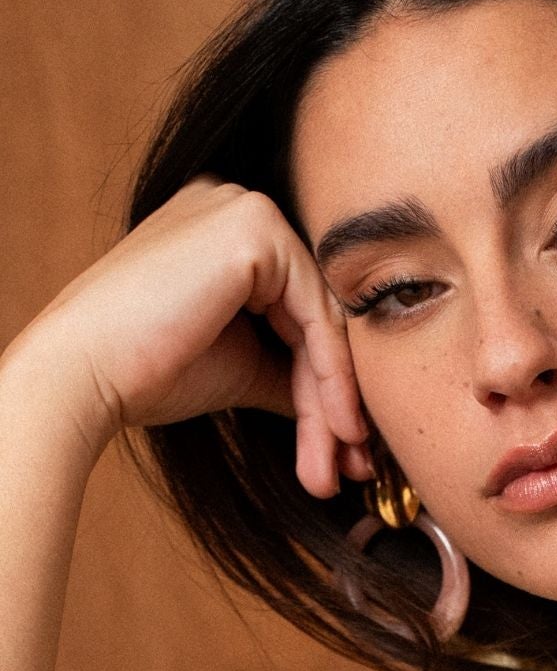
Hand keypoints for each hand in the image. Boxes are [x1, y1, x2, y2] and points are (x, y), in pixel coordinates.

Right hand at [9, 175, 369, 496]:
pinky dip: (331, 377)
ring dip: (335, 402)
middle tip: (354, 466)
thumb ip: (296, 370)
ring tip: (341, 466)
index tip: (345, 450)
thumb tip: (347, 408)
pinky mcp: (254, 228)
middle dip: (337, 400)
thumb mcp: (242, 366)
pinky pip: (317, 313)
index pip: (301, 310)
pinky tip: (336, 428)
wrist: (88, 373)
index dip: (327, 384)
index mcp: (228, 228)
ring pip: (322, 319)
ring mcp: (246, 207)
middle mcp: (238, 203)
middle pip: (316, 315)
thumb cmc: (147, 370)